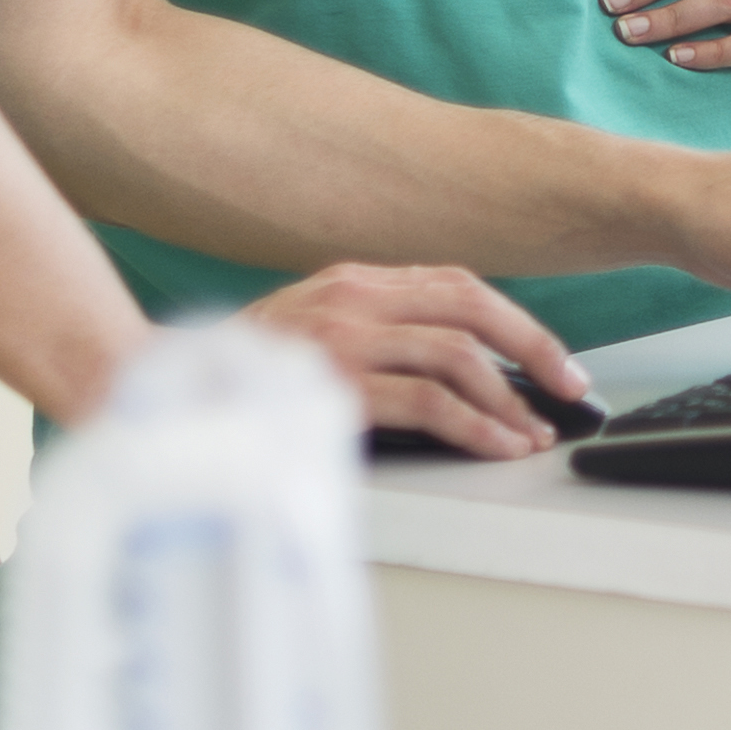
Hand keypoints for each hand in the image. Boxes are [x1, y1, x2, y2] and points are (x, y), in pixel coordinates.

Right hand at [237, 260, 590, 456]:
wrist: (163, 395)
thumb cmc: (240, 375)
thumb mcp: (310, 330)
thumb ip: (373, 332)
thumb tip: (457, 370)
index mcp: (354, 280)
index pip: (458, 287)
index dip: (516, 323)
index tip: (552, 361)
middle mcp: (353, 296)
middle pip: (472, 307)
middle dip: (533, 349)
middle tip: (567, 389)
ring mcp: (342, 337)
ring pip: (458, 356)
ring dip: (508, 400)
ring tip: (531, 434)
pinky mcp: (334, 384)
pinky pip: (427, 403)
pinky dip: (475, 427)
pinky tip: (496, 449)